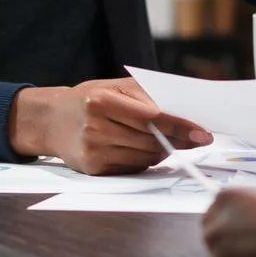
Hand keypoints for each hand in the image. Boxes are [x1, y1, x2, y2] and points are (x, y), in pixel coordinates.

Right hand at [8, 77, 212, 175]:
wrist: (52, 120)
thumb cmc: (92, 99)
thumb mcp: (117, 87)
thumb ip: (150, 97)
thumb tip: (187, 118)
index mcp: (101, 101)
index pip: (152, 117)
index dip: (181, 127)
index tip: (203, 133)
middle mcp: (95, 127)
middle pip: (152, 140)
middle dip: (178, 140)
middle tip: (195, 138)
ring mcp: (93, 150)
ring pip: (146, 157)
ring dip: (161, 150)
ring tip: (160, 139)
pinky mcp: (94, 168)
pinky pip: (134, 167)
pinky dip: (144, 159)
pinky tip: (136, 147)